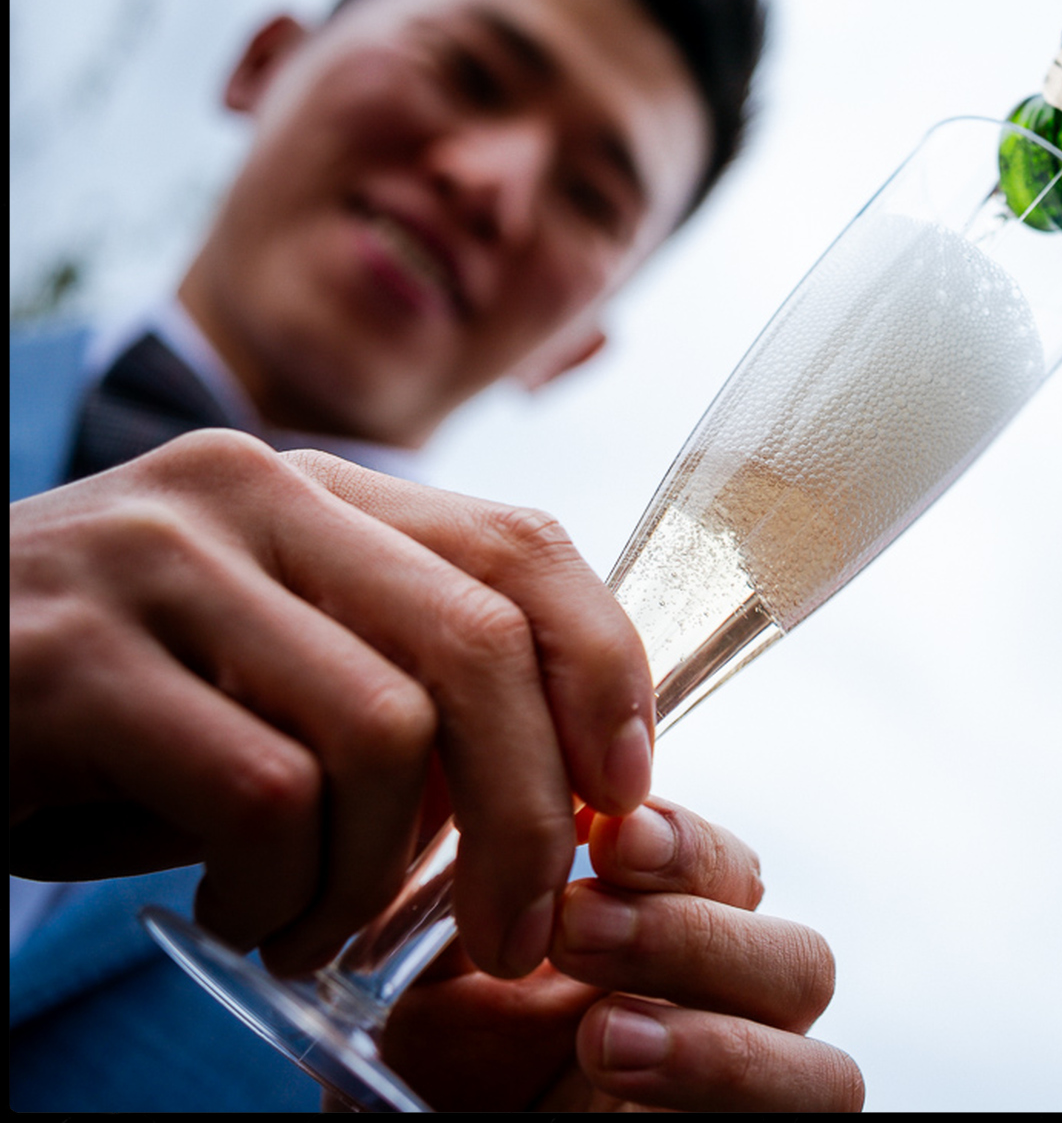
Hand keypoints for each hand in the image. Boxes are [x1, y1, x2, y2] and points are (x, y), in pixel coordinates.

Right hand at [9, 429, 651, 977]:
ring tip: (321, 929)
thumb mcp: (272, 663)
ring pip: (383, 732)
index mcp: (318, 490)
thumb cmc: (108, 709)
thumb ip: (404, 680)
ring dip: (377, 878)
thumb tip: (574, 783)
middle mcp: (250, 495)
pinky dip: (282, 893)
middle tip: (514, 932)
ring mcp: (157, 564)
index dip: (606, 672)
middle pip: (482, 645)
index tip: (627, 791)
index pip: (524, 547)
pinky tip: (246, 916)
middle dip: (527, 815)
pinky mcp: (73, 662)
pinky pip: (264, 798)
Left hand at [379, 800, 863, 1111]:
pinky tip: (628, 1083)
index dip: (687, 846)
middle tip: (576, 929)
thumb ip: (501, 891)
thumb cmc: (439, 1072)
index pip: (733, 875)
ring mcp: (747, 1103)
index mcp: (681, 947)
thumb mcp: (441, 975)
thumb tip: (545, 806)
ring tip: (603, 1036)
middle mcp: (735, 1026)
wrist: (421, 1119)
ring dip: (720, 1046)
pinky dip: (723, 1097)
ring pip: (824, 1069)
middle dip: (694, 936)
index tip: (605, 832)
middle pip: (801, 963)